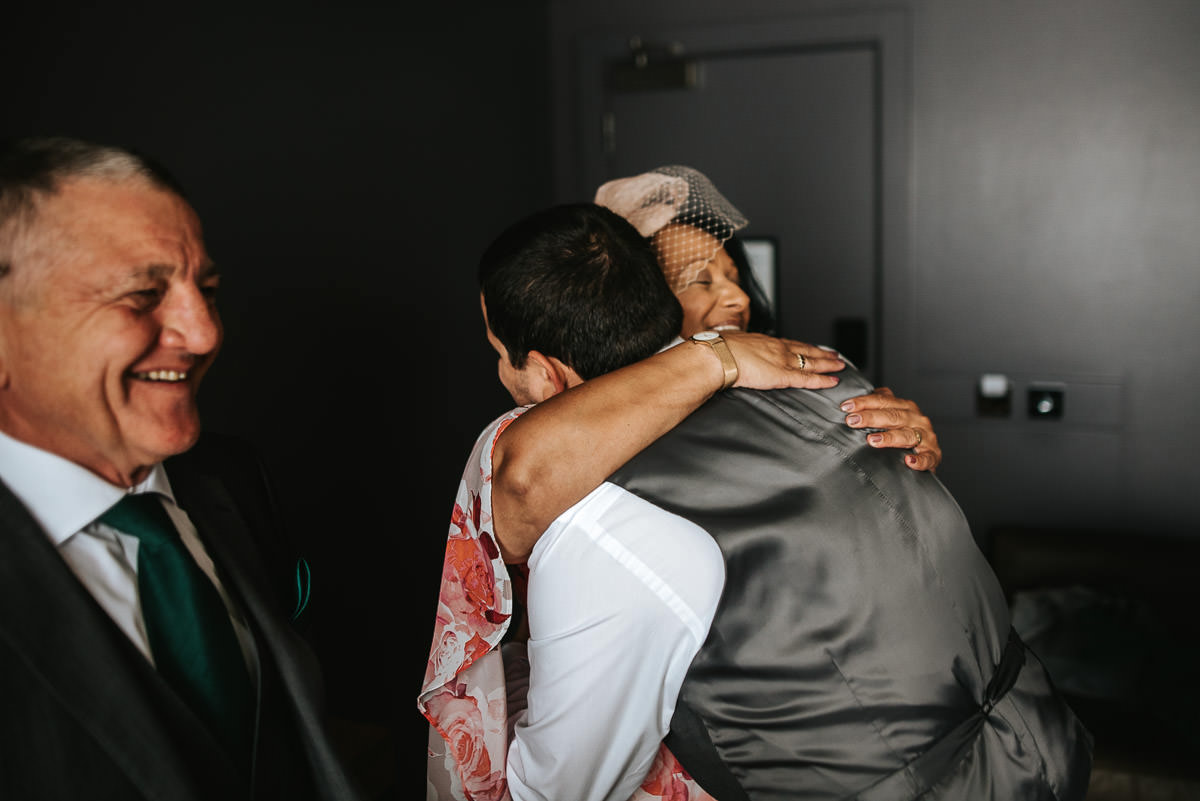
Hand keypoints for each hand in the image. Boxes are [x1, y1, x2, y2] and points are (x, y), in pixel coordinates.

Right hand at [721, 332, 844, 390]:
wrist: (718, 355)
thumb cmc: (719, 351)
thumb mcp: (732, 345)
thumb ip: (739, 351)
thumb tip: (732, 353)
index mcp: (765, 342)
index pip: (790, 344)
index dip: (803, 346)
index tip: (812, 347)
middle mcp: (778, 349)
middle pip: (806, 350)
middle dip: (822, 353)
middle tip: (835, 354)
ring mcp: (782, 361)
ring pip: (812, 363)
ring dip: (828, 364)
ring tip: (840, 365)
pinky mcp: (783, 376)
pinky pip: (807, 379)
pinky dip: (822, 380)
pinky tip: (833, 381)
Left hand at [840, 387, 941, 470]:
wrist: (926, 456)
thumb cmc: (904, 434)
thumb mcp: (892, 417)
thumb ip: (878, 406)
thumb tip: (852, 401)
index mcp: (906, 408)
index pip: (883, 401)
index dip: (865, 402)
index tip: (846, 407)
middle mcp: (917, 420)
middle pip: (893, 416)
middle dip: (871, 417)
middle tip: (852, 421)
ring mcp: (927, 437)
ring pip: (908, 435)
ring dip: (890, 437)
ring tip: (872, 440)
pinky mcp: (933, 455)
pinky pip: (927, 458)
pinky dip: (919, 460)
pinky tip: (908, 461)